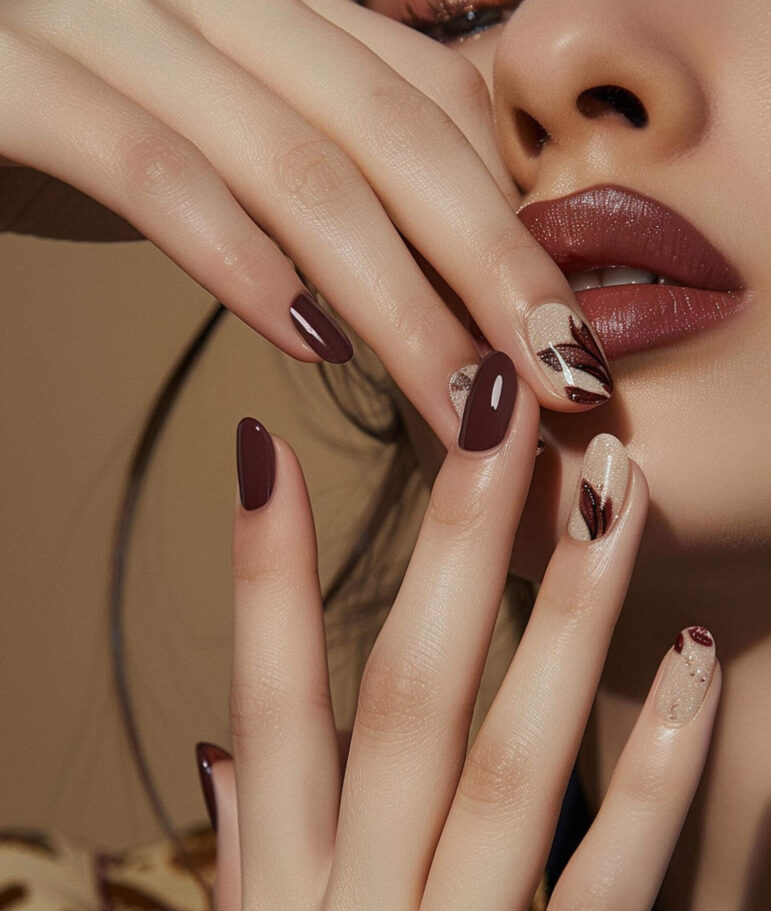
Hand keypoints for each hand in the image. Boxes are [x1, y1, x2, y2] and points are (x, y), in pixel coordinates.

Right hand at [0, 0, 612, 448]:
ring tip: (466, 400)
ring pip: (297, 166)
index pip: (424, 98)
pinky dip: (244, 265)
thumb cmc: (51, 90)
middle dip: (495, 265)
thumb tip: (390, 234)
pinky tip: (314, 347)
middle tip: (566, 377)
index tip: (561, 326)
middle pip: (392, 131)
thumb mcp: (192, 105)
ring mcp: (104, 17)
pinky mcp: (12, 78)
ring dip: (399, 300)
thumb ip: (295, 141)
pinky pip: (153, 174)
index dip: (506, 212)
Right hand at [199, 352, 719, 910]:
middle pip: (399, 701)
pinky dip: (642, 777)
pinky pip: (595, 900)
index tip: (264, 454)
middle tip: (489, 407)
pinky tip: (690, 665)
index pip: (263, 710)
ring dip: (557, 619)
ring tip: (601, 490)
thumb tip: (219, 736)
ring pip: (502, 766)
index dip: (257, 579)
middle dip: (444, 545)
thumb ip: (254, 857)